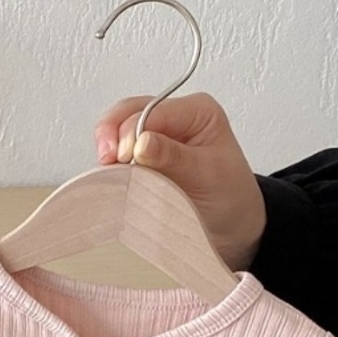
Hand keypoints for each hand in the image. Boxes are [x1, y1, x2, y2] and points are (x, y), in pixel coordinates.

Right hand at [93, 93, 266, 270]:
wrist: (230, 225)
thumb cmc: (228, 197)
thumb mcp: (206, 174)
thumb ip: (173, 157)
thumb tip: (140, 143)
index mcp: (196, 112)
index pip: (151, 111)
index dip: (131, 132)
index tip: (124, 159)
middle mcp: (173, 118)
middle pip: (127, 113)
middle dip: (112, 136)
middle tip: (106, 163)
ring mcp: (154, 136)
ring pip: (116, 130)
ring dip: (108, 150)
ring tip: (108, 172)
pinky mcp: (140, 156)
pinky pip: (115, 151)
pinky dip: (110, 164)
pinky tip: (112, 177)